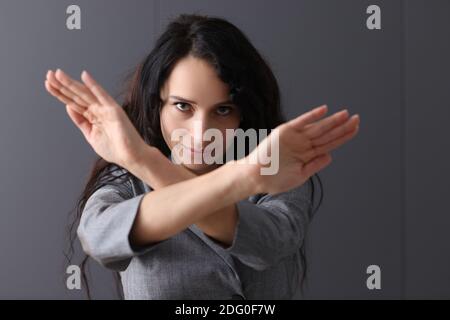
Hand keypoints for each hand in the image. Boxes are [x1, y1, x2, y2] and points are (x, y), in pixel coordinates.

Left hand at [44, 69, 146, 168]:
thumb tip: (69, 107)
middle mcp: (98, 110)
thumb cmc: (115, 148)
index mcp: (92, 116)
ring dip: (72, 84)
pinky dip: (94, 86)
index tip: (48, 84)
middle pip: (76, 95)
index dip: (60, 93)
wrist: (131, 157)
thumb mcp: (91, 135)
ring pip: (85, 94)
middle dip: (62, 85)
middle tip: (49, 75)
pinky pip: (102, 96)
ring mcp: (105, 109)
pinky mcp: (114, 110)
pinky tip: (85, 76)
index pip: (73, 102)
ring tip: (58, 74)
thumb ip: (80, 121)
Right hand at [238, 104, 359, 194]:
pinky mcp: (285, 131)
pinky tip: (323, 110)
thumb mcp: (300, 176)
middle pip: (327, 134)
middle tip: (357, 119)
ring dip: (331, 121)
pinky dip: (311, 116)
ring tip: (346, 115)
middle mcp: (303, 144)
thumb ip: (315, 165)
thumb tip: (330, 156)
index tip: (356, 129)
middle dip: (342, 127)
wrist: (255, 177)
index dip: (343, 136)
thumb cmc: (274, 179)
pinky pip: (301, 122)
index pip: (330, 143)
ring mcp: (295, 137)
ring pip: (317, 127)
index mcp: (307, 155)